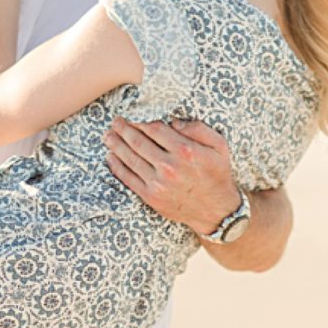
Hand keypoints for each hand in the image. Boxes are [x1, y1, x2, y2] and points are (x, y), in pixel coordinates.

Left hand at [103, 117, 241, 235]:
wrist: (216, 210)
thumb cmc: (217, 174)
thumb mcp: (219, 146)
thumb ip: (199, 129)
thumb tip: (174, 122)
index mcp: (185, 151)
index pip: (155, 129)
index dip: (141, 121)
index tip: (133, 116)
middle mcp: (169, 166)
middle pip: (138, 142)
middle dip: (124, 129)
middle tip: (115, 121)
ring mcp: (158, 183)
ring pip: (130, 158)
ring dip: (115, 145)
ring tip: (108, 136)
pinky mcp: (150, 197)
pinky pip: (128, 178)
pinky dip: (116, 166)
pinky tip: (111, 157)